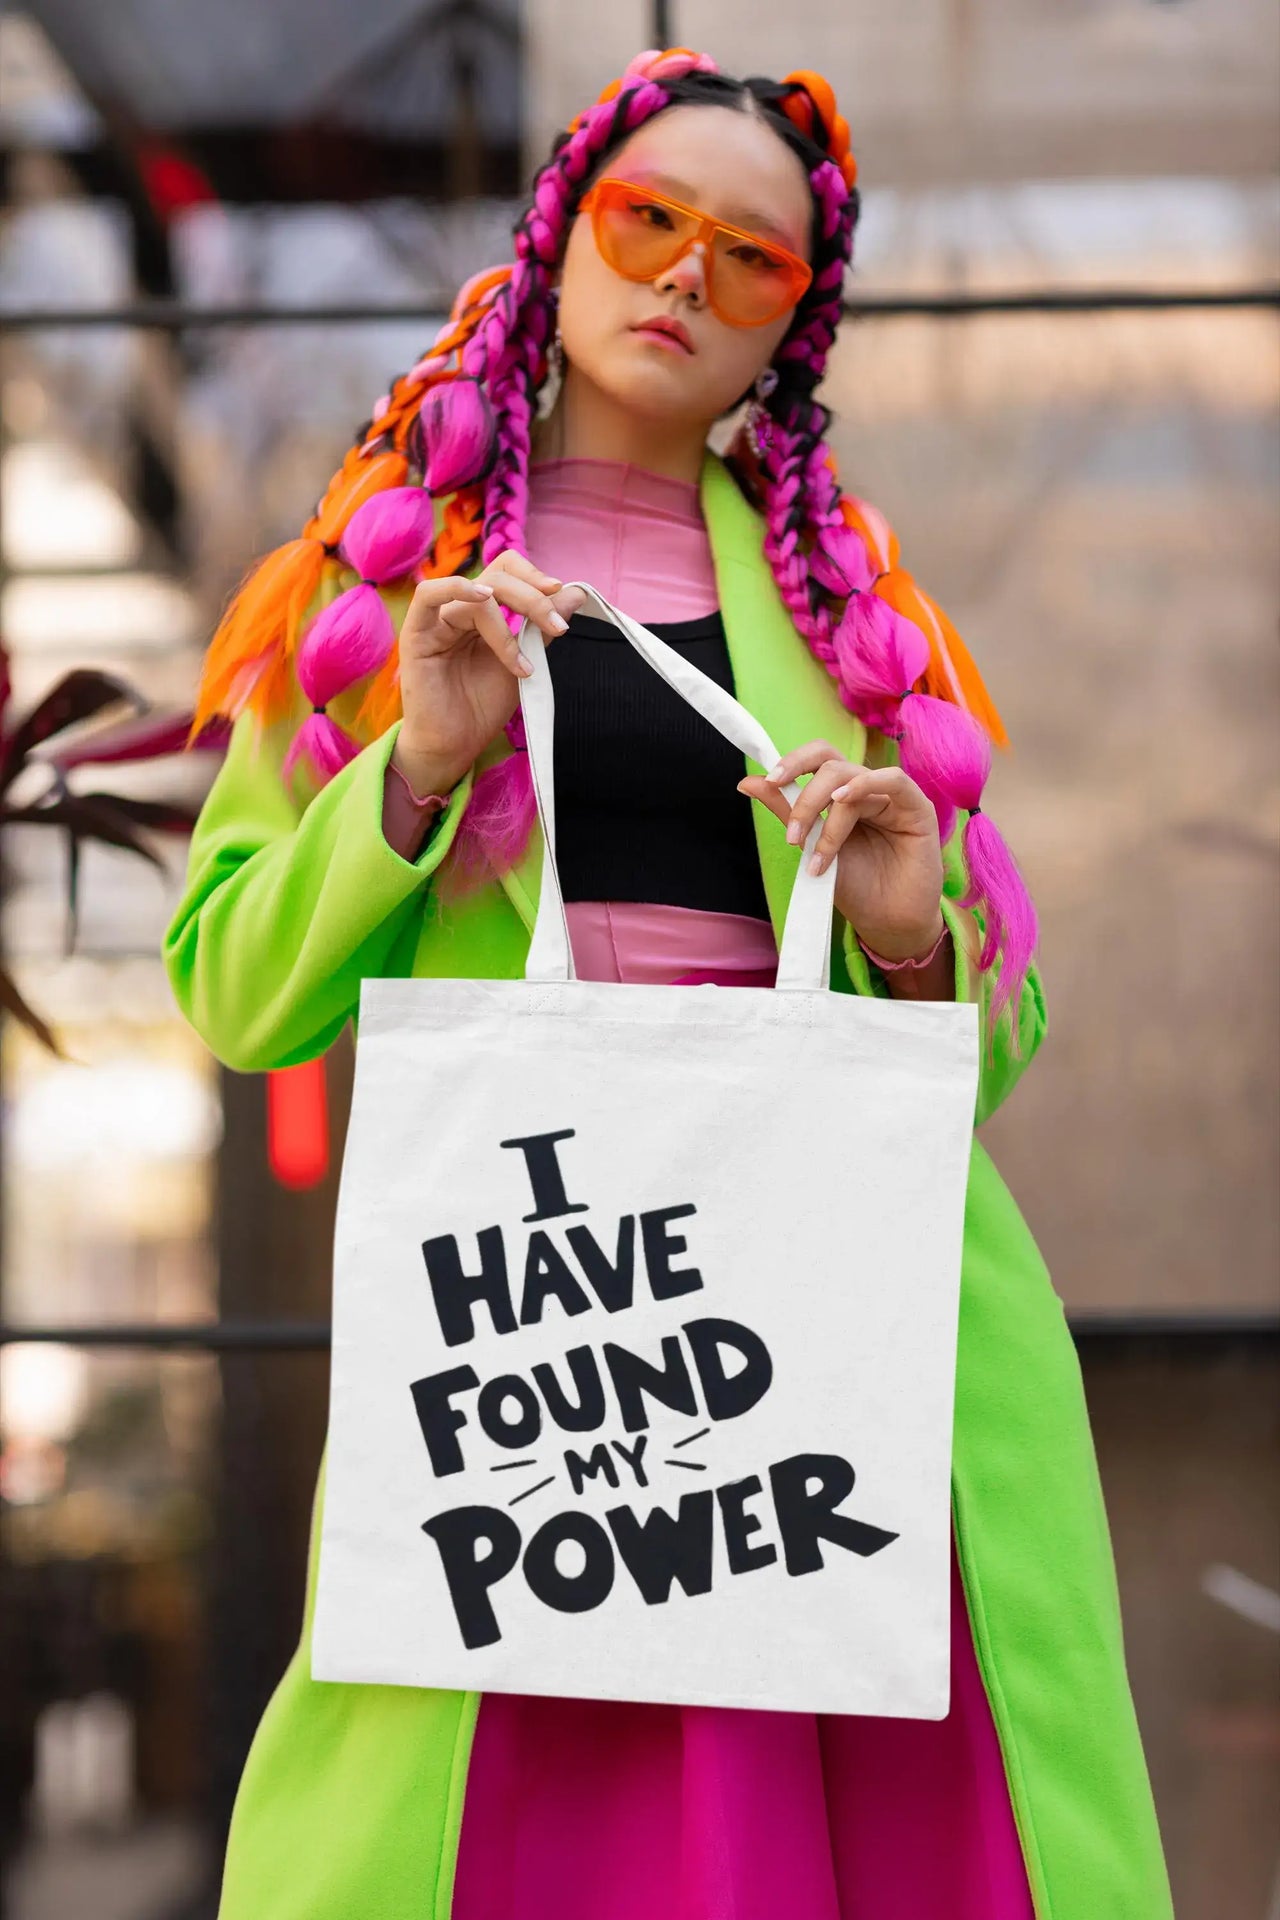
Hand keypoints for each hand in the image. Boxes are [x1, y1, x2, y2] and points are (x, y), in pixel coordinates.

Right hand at [392, 552, 584, 795]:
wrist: (456, 744)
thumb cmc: (483, 706)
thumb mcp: (524, 661)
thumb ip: (542, 628)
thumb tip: (576, 594)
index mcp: (483, 612)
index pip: (508, 572)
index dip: (534, 577)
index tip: (562, 595)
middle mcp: (460, 609)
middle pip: (498, 575)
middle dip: (533, 597)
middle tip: (556, 626)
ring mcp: (437, 619)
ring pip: (477, 593)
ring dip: (509, 617)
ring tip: (524, 659)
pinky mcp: (416, 634)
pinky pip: (429, 595)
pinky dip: (457, 588)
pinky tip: (483, 598)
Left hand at [738, 743, 945, 960]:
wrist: (887, 922)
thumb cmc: (855, 887)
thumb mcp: (812, 847)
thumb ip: (786, 812)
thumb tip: (748, 782)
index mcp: (843, 795)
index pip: (818, 760)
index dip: (793, 762)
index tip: (768, 782)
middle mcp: (867, 790)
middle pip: (831, 764)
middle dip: (804, 797)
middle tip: (793, 836)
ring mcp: (892, 797)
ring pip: (850, 778)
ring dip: (825, 812)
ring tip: (813, 849)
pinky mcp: (918, 809)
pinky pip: (894, 780)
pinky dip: (864, 785)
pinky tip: (843, 801)